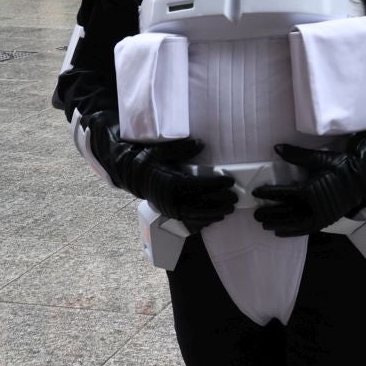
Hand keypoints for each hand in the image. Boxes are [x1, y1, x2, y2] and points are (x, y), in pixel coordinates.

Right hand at [99, 130, 237, 230]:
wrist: (132, 175)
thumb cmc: (148, 160)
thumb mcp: (161, 150)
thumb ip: (181, 148)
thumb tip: (201, 144)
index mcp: (170, 181)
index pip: (197, 184)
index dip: (215, 184)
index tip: (229, 181)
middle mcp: (170, 198)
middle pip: (199, 203)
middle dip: (219, 202)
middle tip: (234, 198)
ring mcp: (169, 208)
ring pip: (194, 215)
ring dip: (213, 214)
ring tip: (228, 210)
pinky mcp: (168, 213)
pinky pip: (187, 221)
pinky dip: (202, 222)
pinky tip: (214, 220)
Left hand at [254, 140, 365, 237]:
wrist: (364, 177)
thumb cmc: (342, 166)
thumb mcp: (319, 158)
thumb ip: (296, 155)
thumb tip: (277, 148)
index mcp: (310, 191)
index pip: (284, 193)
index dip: (268, 193)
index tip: (256, 192)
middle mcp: (314, 207)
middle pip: (286, 212)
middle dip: (270, 213)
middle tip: (256, 214)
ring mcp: (320, 215)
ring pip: (294, 223)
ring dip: (279, 224)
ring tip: (265, 226)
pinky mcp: (326, 220)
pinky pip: (305, 229)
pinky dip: (292, 232)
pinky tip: (281, 233)